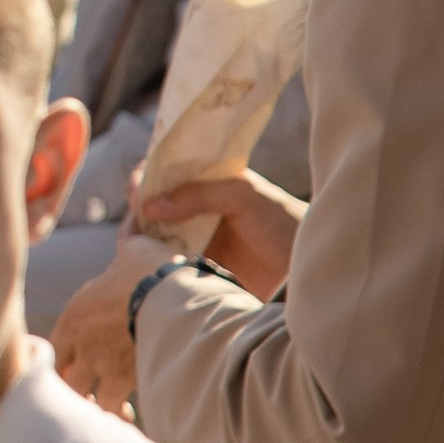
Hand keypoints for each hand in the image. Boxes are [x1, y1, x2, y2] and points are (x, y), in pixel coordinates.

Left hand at [49, 231, 159, 418]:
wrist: (170, 294)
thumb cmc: (151, 268)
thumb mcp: (132, 252)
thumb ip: (125, 252)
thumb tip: (133, 239)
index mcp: (73, 316)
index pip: (49, 347)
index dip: (59, 359)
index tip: (70, 366)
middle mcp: (79, 344)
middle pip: (59, 378)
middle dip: (71, 386)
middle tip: (87, 392)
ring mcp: (98, 365)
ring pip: (82, 398)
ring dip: (93, 404)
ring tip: (109, 407)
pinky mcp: (123, 382)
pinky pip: (113, 410)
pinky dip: (119, 415)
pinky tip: (129, 417)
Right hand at [131, 163, 302, 301]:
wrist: (307, 273)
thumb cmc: (282, 225)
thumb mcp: (242, 197)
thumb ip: (198, 195)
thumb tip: (148, 206)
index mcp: (213, 182)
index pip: (171, 170)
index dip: (150, 175)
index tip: (138, 188)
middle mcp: (203, 208)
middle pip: (158, 202)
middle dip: (141, 208)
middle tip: (136, 219)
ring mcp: (201, 238)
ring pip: (159, 232)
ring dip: (144, 236)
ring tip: (136, 242)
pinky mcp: (201, 267)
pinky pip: (168, 261)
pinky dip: (154, 260)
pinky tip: (146, 262)